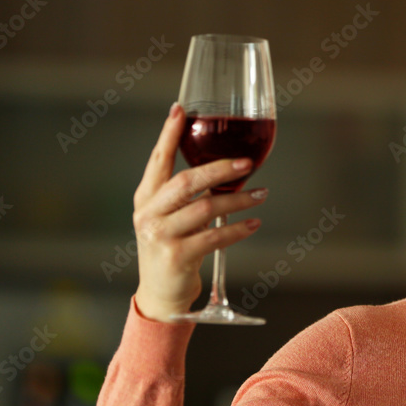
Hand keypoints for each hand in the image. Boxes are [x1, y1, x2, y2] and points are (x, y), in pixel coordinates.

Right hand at [132, 103, 267, 322]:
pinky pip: (215, 236)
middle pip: (187, 181)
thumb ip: (182, 196)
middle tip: (246, 162)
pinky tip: (253, 224)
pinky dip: (238, 229)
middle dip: (220, 168)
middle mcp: (149, 214)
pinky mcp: (178, 256)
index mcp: (145, 198)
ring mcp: (161, 236)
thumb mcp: (167, 218)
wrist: (160, 294)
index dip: (168, 134)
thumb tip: (221, 167)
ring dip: (238, 200)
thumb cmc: (169, 250)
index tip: (181, 110)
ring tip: (260, 195)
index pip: (157, 160)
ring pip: (206, 208)